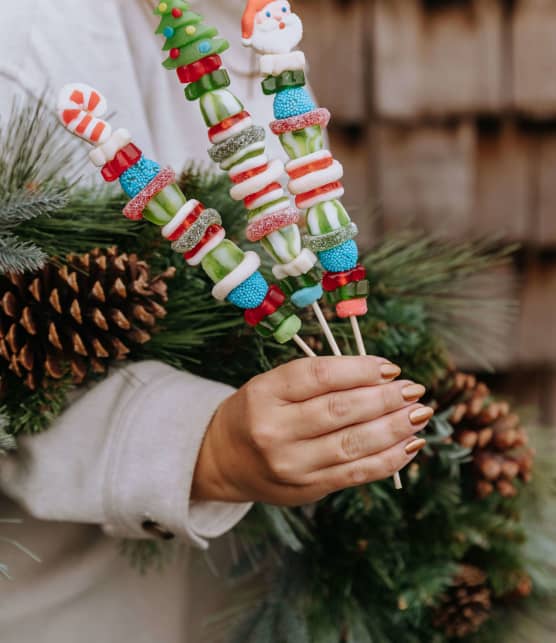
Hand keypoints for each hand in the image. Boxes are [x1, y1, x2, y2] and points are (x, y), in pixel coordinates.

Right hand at [191, 357, 431, 505]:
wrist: (223, 460)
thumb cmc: (257, 412)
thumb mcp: (272, 385)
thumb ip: (318, 380)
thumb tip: (380, 375)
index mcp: (263, 394)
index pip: (318, 375)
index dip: (360, 369)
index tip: (390, 367)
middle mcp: (274, 430)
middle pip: (339, 410)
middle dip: (385, 398)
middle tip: (413, 389)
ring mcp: (291, 465)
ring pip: (353, 444)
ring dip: (394, 428)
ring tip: (419, 413)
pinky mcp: (307, 490)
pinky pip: (355, 474)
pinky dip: (388, 460)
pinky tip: (409, 444)